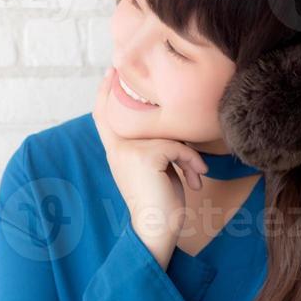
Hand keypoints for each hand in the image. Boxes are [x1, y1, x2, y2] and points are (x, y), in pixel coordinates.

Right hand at [89, 65, 209, 266]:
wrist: (156, 229)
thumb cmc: (160, 202)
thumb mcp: (153, 169)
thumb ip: (152, 147)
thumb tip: (167, 128)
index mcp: (116, 152)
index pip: (103, 117)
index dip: (105, 94)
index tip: (110, 72)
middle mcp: (118, 148)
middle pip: (126, 112)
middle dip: (129, 92)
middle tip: (124, 71)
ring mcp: (129, 150)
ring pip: (165, 133)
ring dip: (187, 154)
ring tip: (195, 173)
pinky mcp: (146, 156)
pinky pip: (178, 147)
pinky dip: (193, 163)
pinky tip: (196, 180)